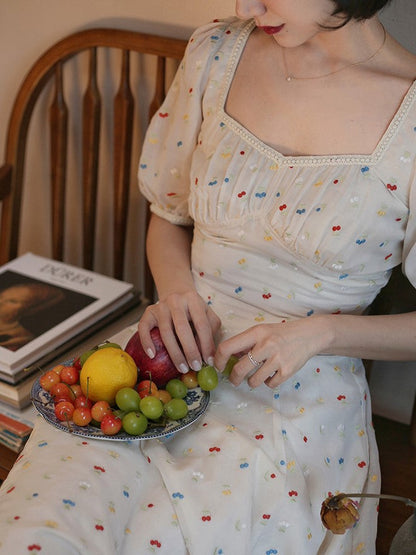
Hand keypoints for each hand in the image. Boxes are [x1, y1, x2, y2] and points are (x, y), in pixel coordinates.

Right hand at [137, 290, 220, 373]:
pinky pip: (144, 328)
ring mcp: (161, 306)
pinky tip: (152, 355)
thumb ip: (211, 330)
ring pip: (165, 332)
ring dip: (174, 353)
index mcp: (193, 300)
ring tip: (182, 368)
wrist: (176, 291)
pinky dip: (146, 342)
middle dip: (190, 351)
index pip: (202, 324)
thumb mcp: (208, 313)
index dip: (206, 344)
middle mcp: (176, 301)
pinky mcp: (149, 312)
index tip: (209, 361)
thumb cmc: (193, 308)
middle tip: (195, 367)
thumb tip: (208, 354)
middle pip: (182, 328)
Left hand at [214, 317, 328, 387]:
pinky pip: (270, 384)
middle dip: (234, 378)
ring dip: (251, 382)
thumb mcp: (262, 331)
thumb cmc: (281, 334)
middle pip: (240, 369)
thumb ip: (245, 343)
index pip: (228, 347)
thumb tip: (226, 357)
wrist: (309, 335)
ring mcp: (278, 358)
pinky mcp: (288, 370)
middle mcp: (266, 345)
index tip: (219, 366)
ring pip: (254, 380)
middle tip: (234, 380)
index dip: (219, 360)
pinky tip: (271, 375)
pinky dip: (268, 382)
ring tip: (255, 377)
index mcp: (256, 332)